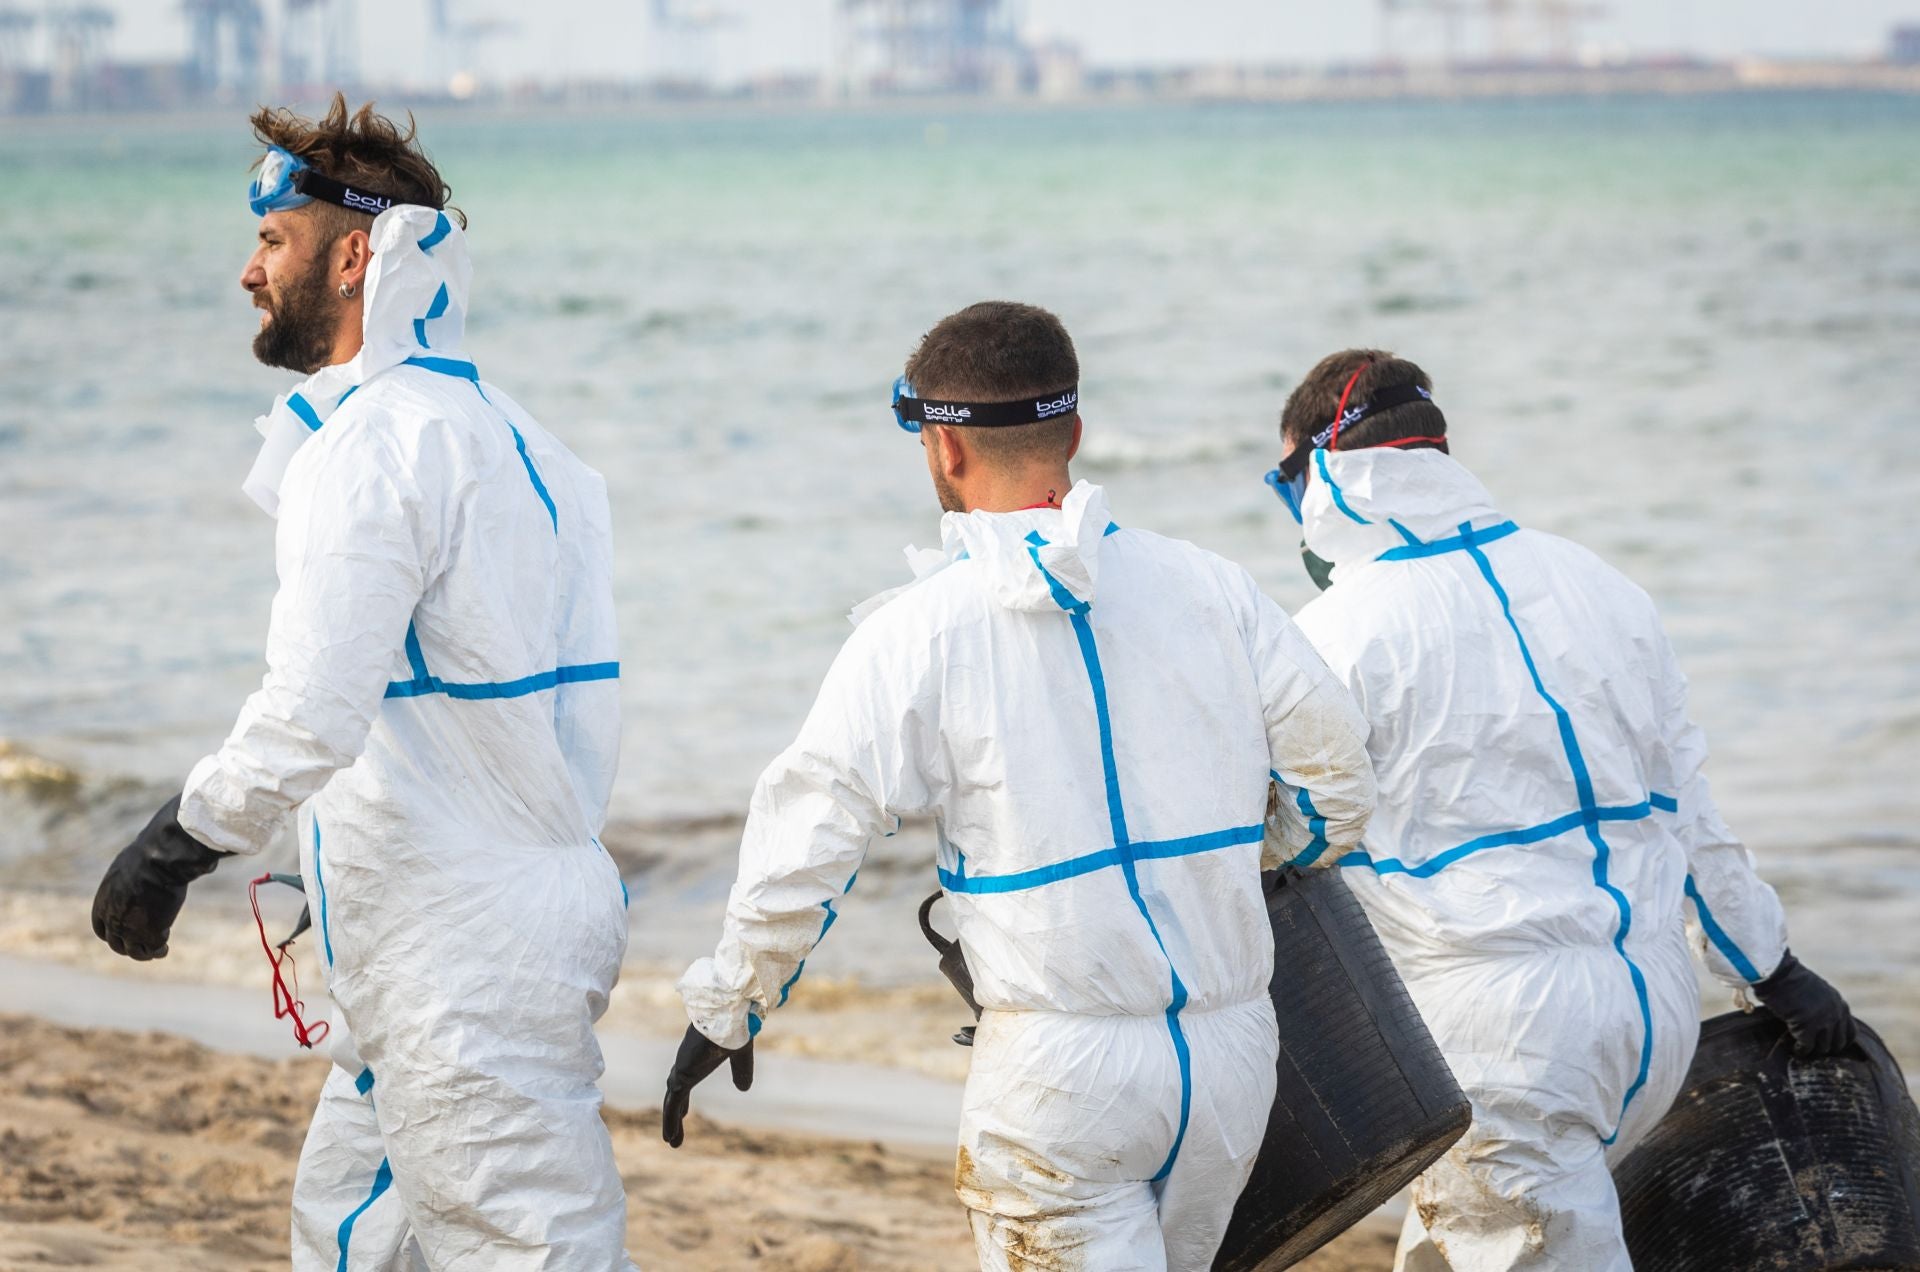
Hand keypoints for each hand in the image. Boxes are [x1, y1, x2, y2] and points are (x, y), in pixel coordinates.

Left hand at [90, 796, 226, 960]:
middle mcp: (113, 916)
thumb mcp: (133, 863)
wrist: (160, 858)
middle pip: (115, 942)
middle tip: (143, 945)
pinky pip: (153, 949)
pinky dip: (158, 951)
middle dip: (129, 946)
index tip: (125, 934)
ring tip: (157, 951)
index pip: (100, 927)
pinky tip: (165, 948)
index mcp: (105, 900)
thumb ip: (135, 872)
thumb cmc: (152, 852)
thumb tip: (151, 858)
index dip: (112, 933)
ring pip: (133, 951)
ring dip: (144, 953)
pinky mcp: (149, 932)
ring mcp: (130, 926)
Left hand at [661, 1023, 752, 1147]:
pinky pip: (673, 1105)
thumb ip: (742, 1070)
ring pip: (672, 1102)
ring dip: (671, 1122)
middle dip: (675, 1114)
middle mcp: (685, 1065)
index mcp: (697, 1059)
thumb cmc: (733, 1027)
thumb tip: (744, 1089)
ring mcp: (681, 1071)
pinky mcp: (681, 1077)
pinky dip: (670, 1122)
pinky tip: (670, 1138)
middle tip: (673, 1134)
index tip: (683, 1113)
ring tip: (672, 1141)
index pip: (685, 1083)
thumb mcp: (740, 1054)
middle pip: (675, 1095)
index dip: (683, 1101)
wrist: (726, 1017)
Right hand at [1753, 951, 1855, 1057]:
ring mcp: (1822, 1021)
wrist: (1777, 973)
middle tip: (1814, 1048)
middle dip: (1826, 1048)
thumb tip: (1824, 1025)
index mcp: (1840, 1004)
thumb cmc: (1791, 979)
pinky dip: (1801, 1050)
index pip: (1851, 1033)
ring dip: (1813, 1050)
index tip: (1829, 1044)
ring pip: (1823, 1047)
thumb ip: (1826, 1007)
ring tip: (1802, 1048)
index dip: (1840, 1041)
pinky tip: (1795, 1048)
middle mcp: (1836, 1014)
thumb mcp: (1818, 991)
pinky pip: (1807, 1047)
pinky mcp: (1806, 1026)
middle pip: (1838, 1043)